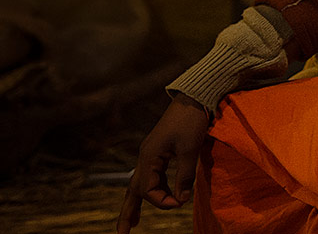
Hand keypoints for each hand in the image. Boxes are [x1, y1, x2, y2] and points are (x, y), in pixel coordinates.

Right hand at [116, 94, 210, 231]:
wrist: (194, 97)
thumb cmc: (191, 120)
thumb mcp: (190, 150)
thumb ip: (185, 176)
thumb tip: (182, 199)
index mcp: (149, 156)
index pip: (148, 190)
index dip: (162, 201)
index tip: (180, 202)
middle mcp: (146, 156)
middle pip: (133, 189)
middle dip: (128, 211)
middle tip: (122, 233)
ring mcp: (151, 153)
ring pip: (141, 183)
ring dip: (140, 201)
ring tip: (133, 222)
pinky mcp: (160, 150)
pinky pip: (152, 174)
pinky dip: (154, 188)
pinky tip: (160, 194)